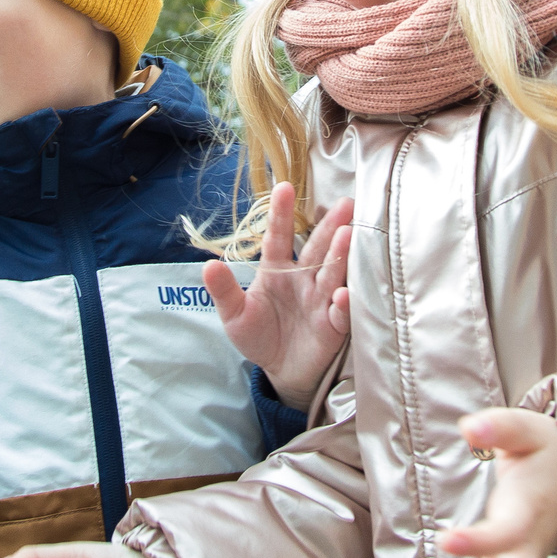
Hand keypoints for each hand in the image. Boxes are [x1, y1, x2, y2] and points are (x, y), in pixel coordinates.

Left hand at [202, 185, 351, 409]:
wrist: (281, 370)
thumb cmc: (258, 335)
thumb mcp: (234, 315)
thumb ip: (224, 291)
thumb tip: (208, 266)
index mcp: (277, 269)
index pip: (279, 236)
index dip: (281, 213)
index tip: (284, 187)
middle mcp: (303, 278)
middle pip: (318, 247)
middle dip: (330, 226)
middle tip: (345, 204)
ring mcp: (321, 299)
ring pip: (332, 272)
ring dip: (341, 255)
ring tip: (349, 234)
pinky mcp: (333, 324)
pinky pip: (340, 312)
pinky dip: (343, 303)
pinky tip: (343, 295)